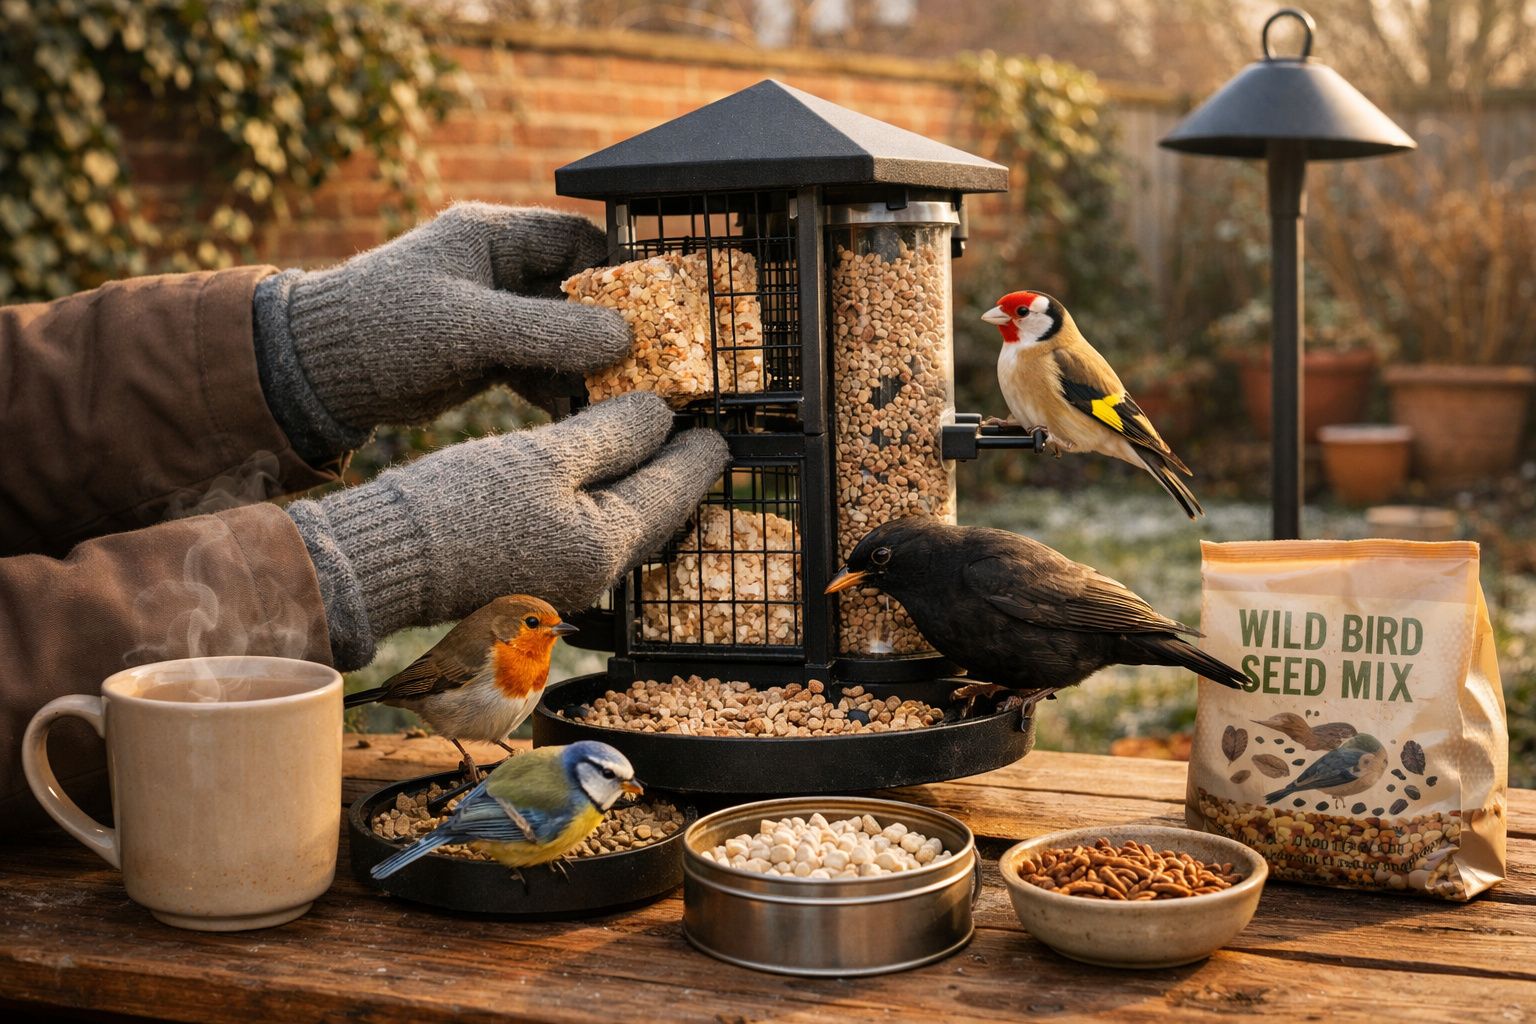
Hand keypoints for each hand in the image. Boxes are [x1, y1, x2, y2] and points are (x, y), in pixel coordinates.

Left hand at [254, 202, 628, 459]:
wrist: (315, 373)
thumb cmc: (381, 327)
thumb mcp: (468, 326)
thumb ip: (547, 331)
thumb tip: (623, 339)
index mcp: (492, 236)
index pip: (577, 239)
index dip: (620, 268)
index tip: (657, 305)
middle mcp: (497, 270)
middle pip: (578, 291)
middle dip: (614, 327)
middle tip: (653, 362)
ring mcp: (492, 315)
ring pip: (562, 336)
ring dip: (590, 367)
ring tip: (624, 400)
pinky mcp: (484, 355)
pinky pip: (539, 368)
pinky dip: (561, 391)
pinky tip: (583, 417)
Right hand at [287, 392, 727, 668]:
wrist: (382, 560)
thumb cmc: (458, 506)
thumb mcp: (542, 456)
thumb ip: (610, 434)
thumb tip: (662, 413)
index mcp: (607, 544)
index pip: (674, 492)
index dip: (698, 455)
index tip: (719, 429)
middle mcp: (595, 572)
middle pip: (653, 511)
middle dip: (672, 468)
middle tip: (691, 430)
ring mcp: (563, 578)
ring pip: (619, 521)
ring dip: (635, 480)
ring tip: (646, 440)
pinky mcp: (532, 572)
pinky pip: (585, 529)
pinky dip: (599, 496)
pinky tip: (591, 471)